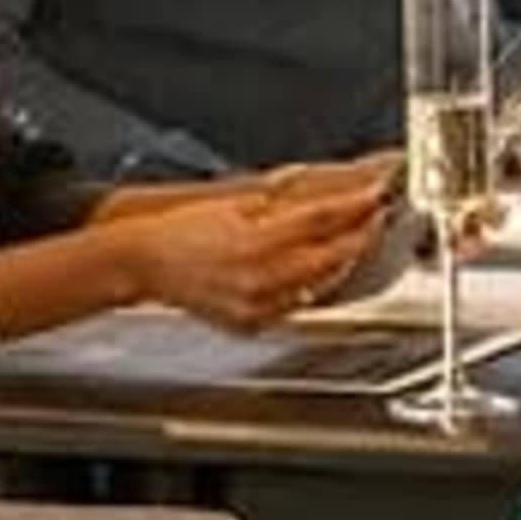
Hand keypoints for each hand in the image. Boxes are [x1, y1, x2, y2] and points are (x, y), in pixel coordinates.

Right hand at [118, 168, 398, 330]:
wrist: (144, 263)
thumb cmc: (181, 232)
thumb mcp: (233, 205)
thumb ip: (280, 206)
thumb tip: (321, 200)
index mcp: (254, 242)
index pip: (322, 222)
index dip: (356, 207)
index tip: (376, 196)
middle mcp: (259, 278)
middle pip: (332, 257)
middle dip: (360, 236)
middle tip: (374, 217)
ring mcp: (257, 305)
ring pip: (322, 284)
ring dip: (342, 262)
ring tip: (353, 240)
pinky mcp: (252, 322)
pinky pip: (298, 304)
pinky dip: (313, 285)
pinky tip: (318, 269)